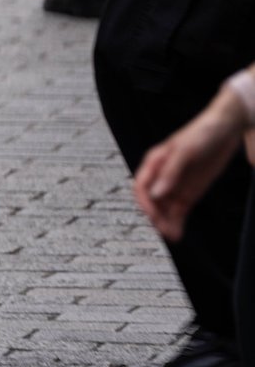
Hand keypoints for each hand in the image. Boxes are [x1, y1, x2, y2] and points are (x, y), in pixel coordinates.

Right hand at [134, 96, 250, 241]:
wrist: (226, 129)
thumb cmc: (202, 134)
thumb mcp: (185, 152)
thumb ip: (170, 173)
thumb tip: (155, 193)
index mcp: (154, 162)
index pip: (141, 185)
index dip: (144, 202)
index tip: (153, 215)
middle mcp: (162, 175)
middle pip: (151, 200)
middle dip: (156, 217)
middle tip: (164, 231)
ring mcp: (176, 185)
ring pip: (165, 209)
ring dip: (166, 223)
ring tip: (173, 236)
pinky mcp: (190, 192)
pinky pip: (179, 210)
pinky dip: (177, 222)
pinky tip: (178, 233)